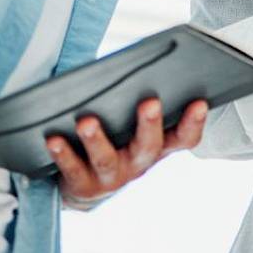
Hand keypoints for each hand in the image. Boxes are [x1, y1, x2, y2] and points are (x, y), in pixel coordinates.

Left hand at [47, 97, 205, 207]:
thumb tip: (138, 67)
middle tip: (150, 102)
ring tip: (86, 121)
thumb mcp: (133, 126)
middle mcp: (138, 163)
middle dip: (149, 124)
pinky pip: (73, 169)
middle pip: (148, 146)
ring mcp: (112, 177)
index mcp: (157, 146)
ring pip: (107, 160)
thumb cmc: (114, 140)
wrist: (84, 185)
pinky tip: (53, 138)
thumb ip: (137, 102)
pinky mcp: (83, 185)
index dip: (194, 122)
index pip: (184, 138)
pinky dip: (63, 154)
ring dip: (97, 139)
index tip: (199, 101)